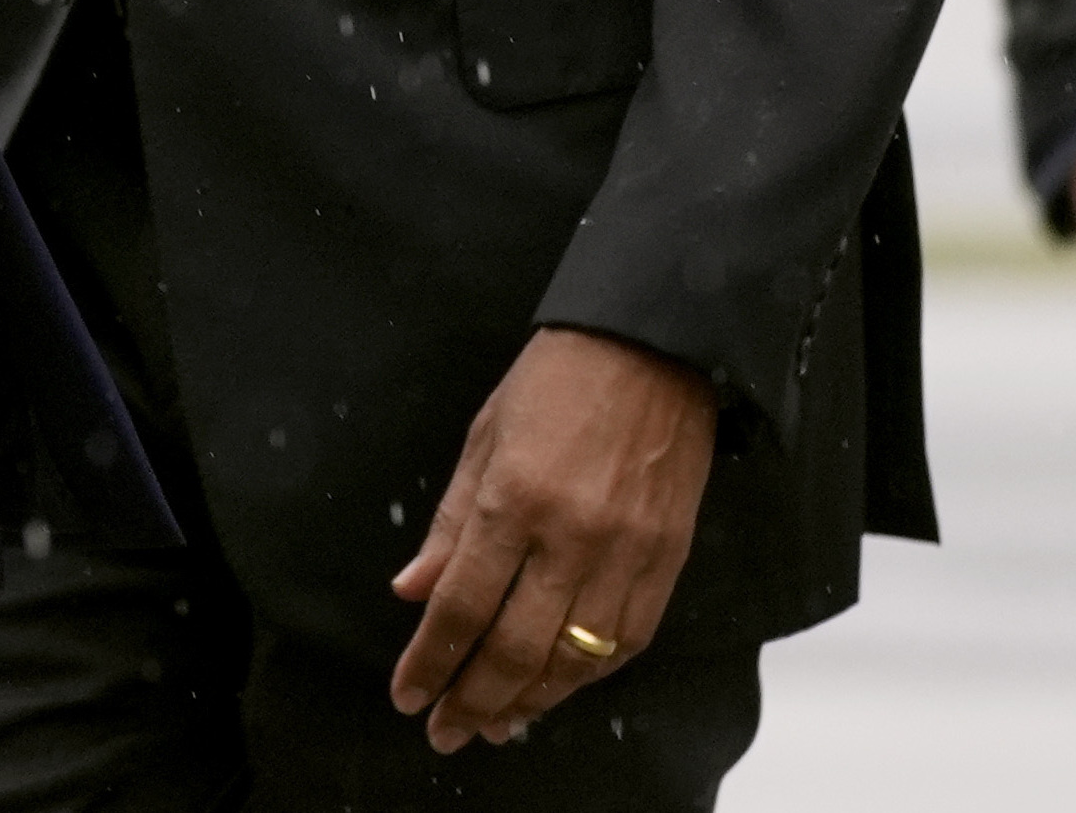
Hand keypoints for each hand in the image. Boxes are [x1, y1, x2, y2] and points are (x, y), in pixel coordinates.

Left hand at [388, 327, 716, 753]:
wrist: (653, 344)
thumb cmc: (560, 379)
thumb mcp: (485, 435)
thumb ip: (450, 522)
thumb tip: (413, 589)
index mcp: (515, 498)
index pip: (461, 606)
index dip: (430, 661)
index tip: (409, 695)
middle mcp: (572, 536)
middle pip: (514, 649)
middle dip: (473, 701)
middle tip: (446, 730)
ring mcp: (625, 553)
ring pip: (573, 660)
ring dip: (529, 702)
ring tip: (496, 723)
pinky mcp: (667, 560)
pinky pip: (626, 642)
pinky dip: (588, 676)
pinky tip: (558, 686)